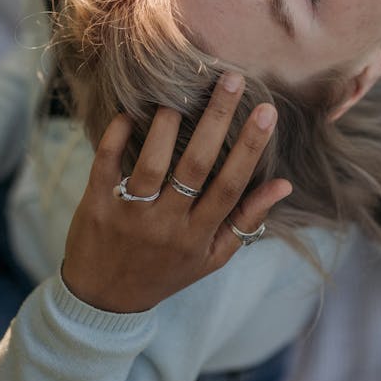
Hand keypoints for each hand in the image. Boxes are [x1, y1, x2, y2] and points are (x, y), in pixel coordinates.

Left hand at [61, 74, 289, 312]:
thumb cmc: (166, 271)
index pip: (231, 186)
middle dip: (217, 120)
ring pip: (151, 163)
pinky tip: (131, 111)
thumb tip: (284, 183)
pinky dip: (117, 136)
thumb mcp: (212, 256)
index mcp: (198, 236)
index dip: (250, 147)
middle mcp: (166, 225)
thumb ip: (246, 220)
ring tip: (179, 91)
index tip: (267, 110)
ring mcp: (130, 215)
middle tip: (232, 78)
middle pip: (196, 166)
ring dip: (166, 124)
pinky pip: (106, 165)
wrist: (102, 302)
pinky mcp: (96, 205)